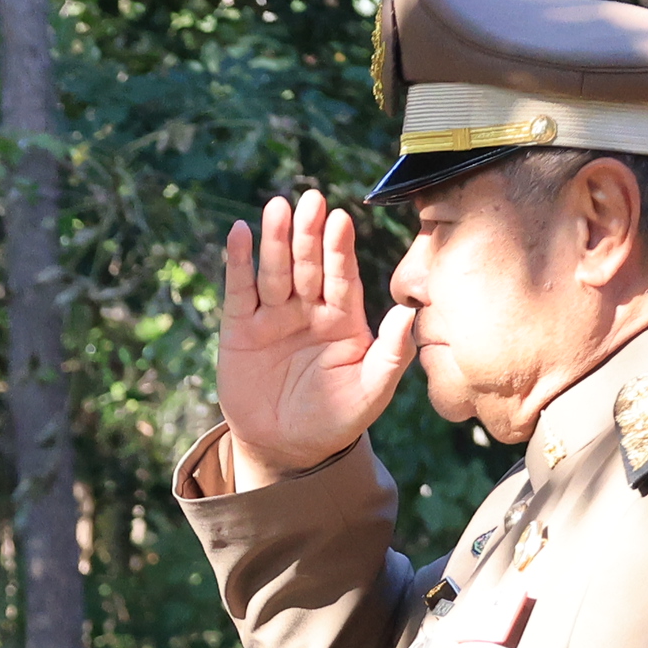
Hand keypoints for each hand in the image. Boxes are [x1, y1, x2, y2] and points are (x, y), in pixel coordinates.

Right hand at [217, 190, 414, 487]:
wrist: (288, 447)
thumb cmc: (337, 418)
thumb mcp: (372, 392)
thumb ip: (392, 354)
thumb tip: (409, 315)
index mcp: (343, 319)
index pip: (343, 277)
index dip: (341, 249)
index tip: (342, 219)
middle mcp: (309, 309)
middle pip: (308, 264)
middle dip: (308, 233)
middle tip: (310, 200)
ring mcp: (274, 316)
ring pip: (275, 271)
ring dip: (275, 239)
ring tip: (276, 207)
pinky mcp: (240, 328)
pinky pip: (239, 290)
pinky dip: (238, 262)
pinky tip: (240, 232)